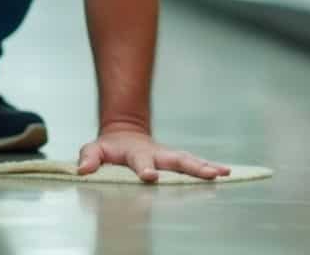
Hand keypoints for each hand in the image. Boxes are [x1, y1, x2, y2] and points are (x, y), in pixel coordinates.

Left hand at [77, 129, 230, 182]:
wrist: (125, 132)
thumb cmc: (108, 147)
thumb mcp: (93, 149)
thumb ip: (89, 158)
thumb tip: (82, 169)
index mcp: (135, 153)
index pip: (140, 161)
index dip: (145, 169)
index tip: (150, 176)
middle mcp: (157, 153)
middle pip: (176, 160)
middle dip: (191, 167)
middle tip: (207, 174)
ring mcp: (168, 156)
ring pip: (190, 160)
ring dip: (206, 167)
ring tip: (223, 173)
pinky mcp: (177, 159)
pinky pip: (195, 163)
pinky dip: (210, 167)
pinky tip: (227, 173)